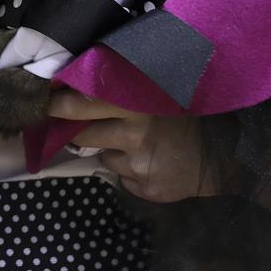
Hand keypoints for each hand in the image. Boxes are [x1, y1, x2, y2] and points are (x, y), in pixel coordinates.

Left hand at [48, 91, 214, 202]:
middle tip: (62, 119)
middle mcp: (135, 133)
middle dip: (70, 127)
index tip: (47, 96)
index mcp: (137, 103)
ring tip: (137, 140)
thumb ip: (126, 87)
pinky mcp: (145, 188)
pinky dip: (130, 169)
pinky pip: (122, 177)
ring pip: (103, 155)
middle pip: (83, 133)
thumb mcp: (158, 91)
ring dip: (111, 148)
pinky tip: (151, 160)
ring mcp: (139, 164)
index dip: (62, 100)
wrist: (223, 154)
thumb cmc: (187, 114)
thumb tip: (83, 82)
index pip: (85, 101)